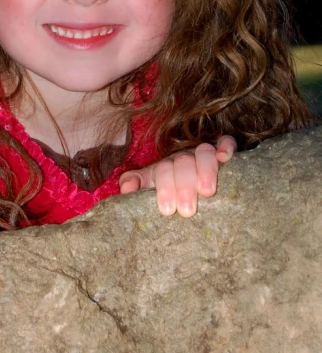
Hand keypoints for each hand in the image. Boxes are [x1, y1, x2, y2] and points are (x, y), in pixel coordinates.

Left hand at [118, 135, 236, 216]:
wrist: (190, 191)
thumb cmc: (171, 192)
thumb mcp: (151, 188)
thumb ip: (137, 185)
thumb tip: (126, 189)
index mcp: (165, 167)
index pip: (163, 170)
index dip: (164, 188)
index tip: (167, 210)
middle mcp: (184, 158)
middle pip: (183, 162)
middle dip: (184, 186)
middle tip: (187, 210)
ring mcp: (203, 154)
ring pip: (204, 153)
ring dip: (205, 170)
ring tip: (206, 192)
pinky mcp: (222, 151)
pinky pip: (226, 142)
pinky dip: (226, 147)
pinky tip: (225, 159)